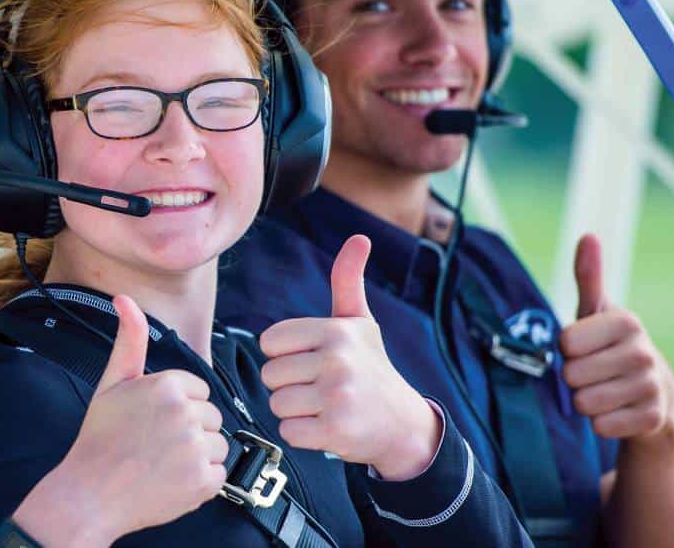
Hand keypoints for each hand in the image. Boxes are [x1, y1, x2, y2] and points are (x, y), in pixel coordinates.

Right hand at [13, 295, 228, 545]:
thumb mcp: (113, 383)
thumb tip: (125, 298)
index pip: (199, 391)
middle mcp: (186, 413)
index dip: (177, 408)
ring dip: (196, 456)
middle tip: (154, 445)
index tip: (151, 422)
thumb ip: (130, 339)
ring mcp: (195, 448)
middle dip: (189, 431)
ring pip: (218, 444)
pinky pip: (219, 474)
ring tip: (161, 463)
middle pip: (211, 417)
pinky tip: (171, 481)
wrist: (87, 496)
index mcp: (169, 385)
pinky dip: (200, 482)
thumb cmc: (100, 439)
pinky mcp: (203, 481)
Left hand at [259, 235, 440, 480]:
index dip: (286, 354)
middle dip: (289, 384)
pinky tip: (326, 426)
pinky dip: (302, 435)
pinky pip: (288, 432)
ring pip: (277, 403)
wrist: (403, 423)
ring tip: (324, 406)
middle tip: (321, 387)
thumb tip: (360, 238)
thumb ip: (348, 280)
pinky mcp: (335, 430)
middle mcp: (337, 360)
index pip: (271, 341)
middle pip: (270, 374)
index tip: (313, 360)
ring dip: (295, 411)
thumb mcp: (360, 322)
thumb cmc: (372, 368)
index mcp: (336, 331)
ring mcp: (336, 396)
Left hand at [560, 234, 673, 441]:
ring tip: (603, 391)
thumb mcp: (597, 313)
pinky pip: (602, 426)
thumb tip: (588, 236)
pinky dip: (601, 424)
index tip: (584, 348)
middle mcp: (643, 352)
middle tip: (594, 373)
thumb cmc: (611, 347)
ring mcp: (651, 386)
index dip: (567, 350)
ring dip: (585, 402)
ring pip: (584, 403)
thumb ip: (589, 277)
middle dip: (574, 379)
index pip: (566, 343)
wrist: (654, 393)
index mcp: (626, 322)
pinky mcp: (653, 419)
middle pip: (572, 375)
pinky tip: (616, 411)